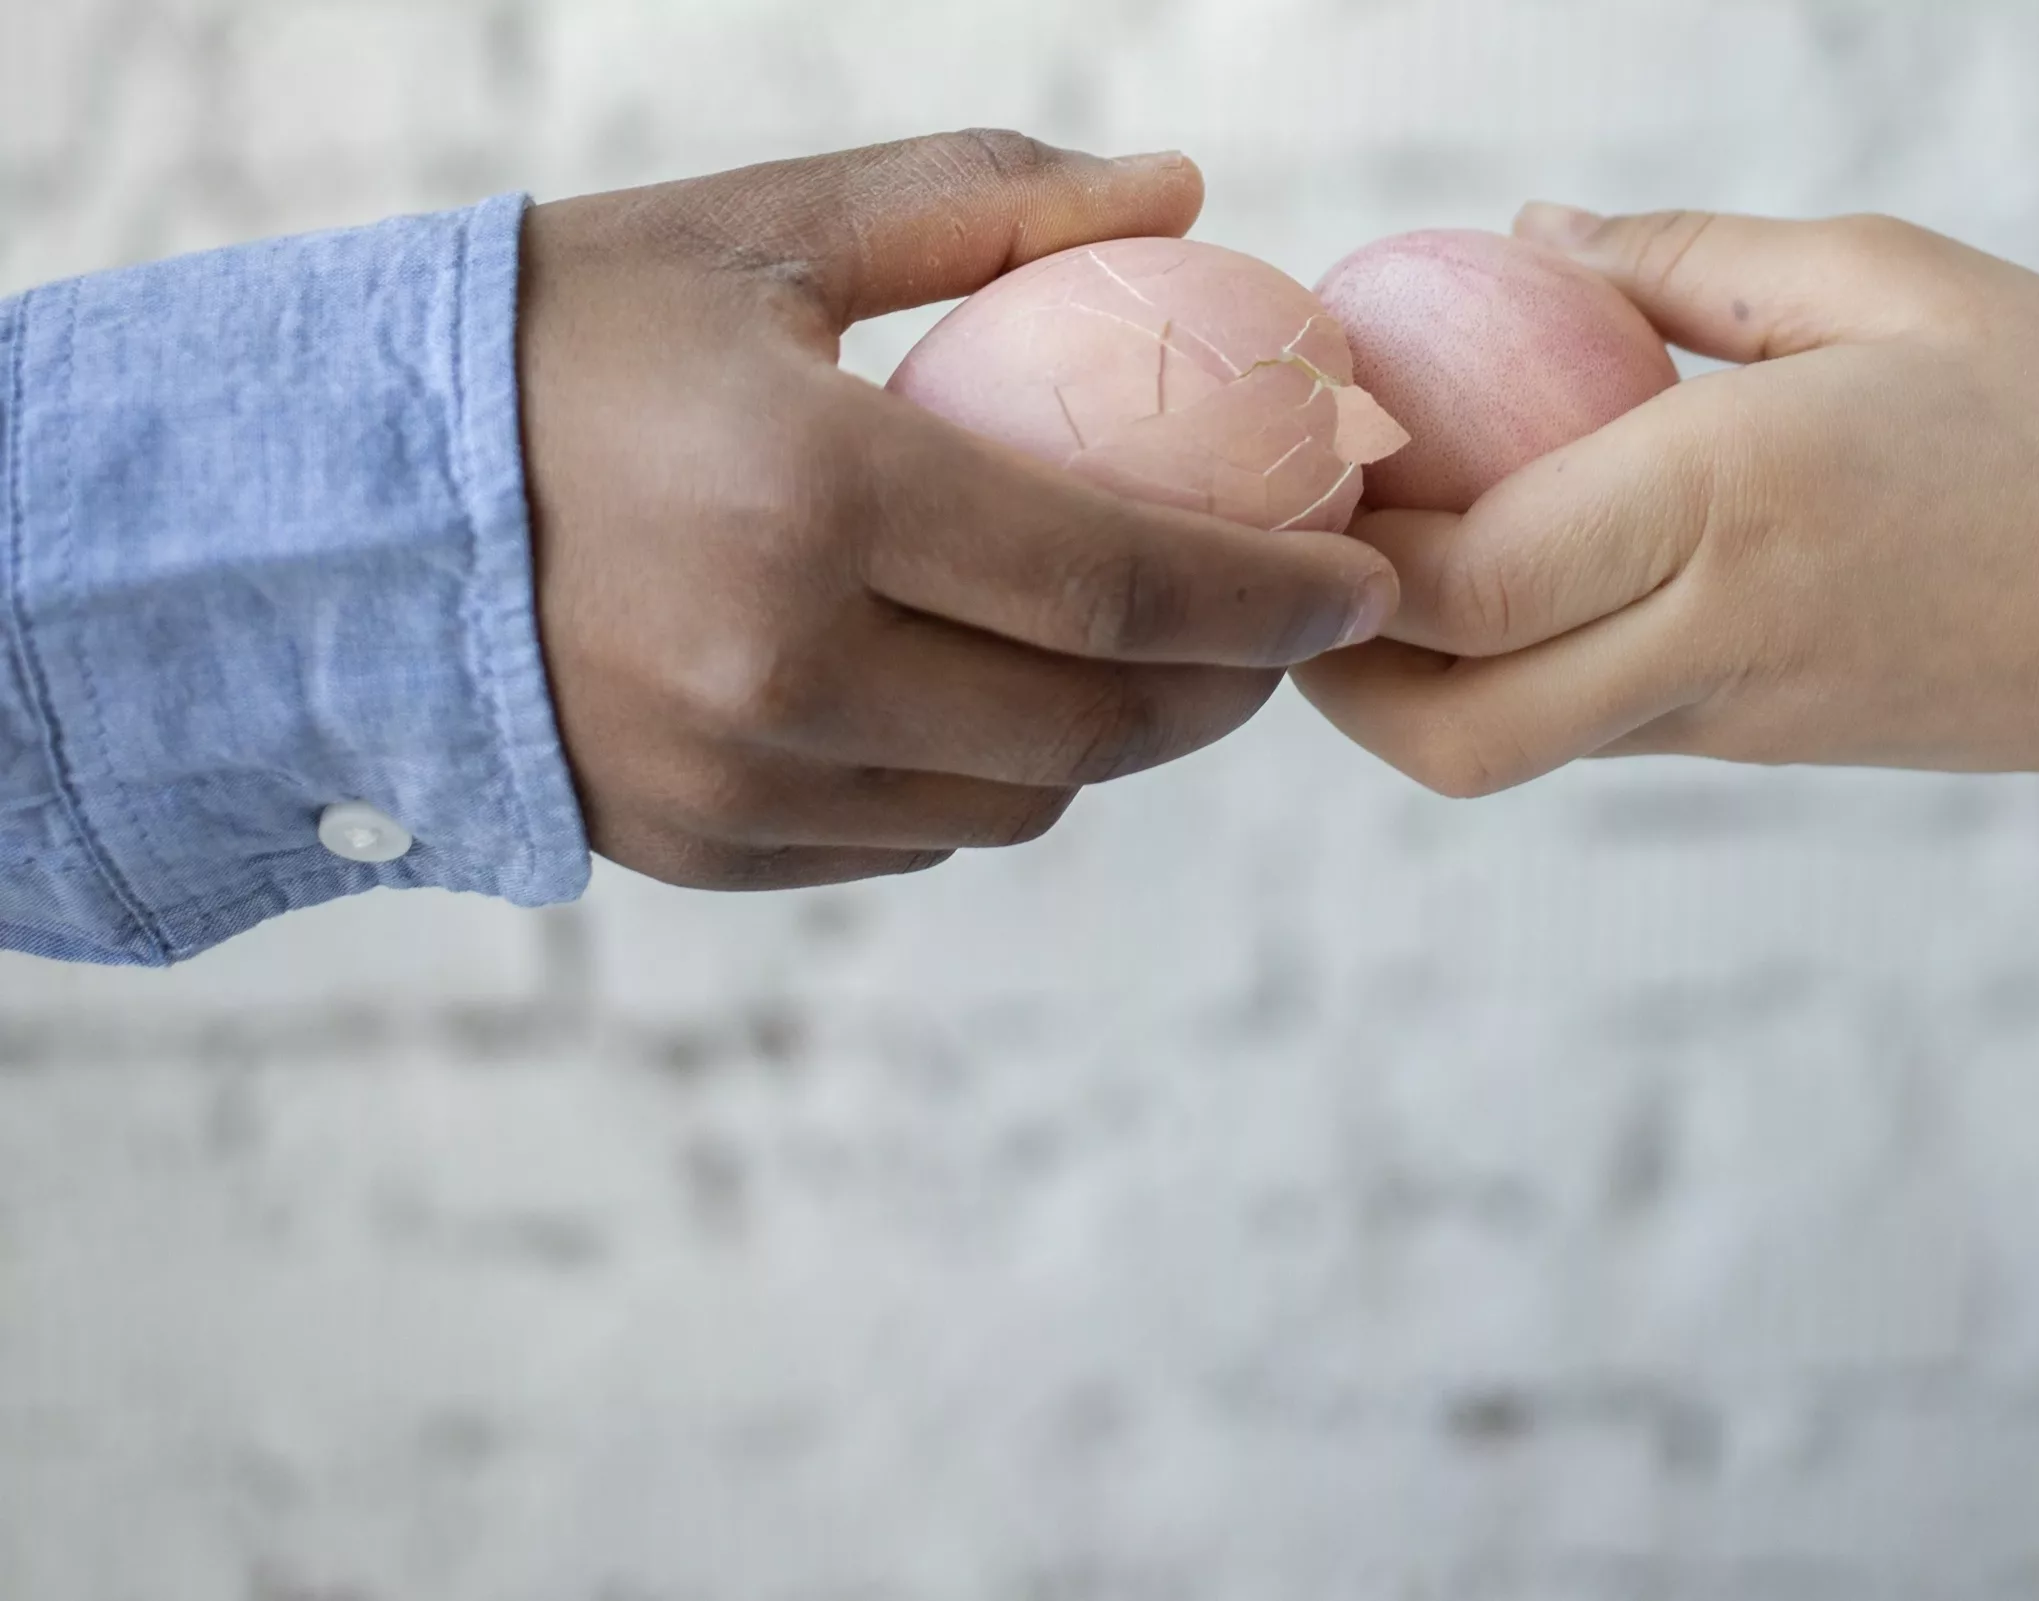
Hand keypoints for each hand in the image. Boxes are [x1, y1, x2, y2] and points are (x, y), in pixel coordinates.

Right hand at [520, 131, 1396, 888]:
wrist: (325, 508)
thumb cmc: (555, 341)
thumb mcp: (760, 231)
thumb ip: (981, 207)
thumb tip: (1179, 200)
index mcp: (813, 500)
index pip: (1115, 581)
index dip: (1269, 597)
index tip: (1365, 582)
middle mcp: (782, 671)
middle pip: (1092, 725)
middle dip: (1225, 685)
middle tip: (1282, 626)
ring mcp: (738, 783)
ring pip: (1016, 800)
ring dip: (1114, 739)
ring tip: (1147, 653)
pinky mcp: (702, 850)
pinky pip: (913, 836)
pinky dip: (989, 777)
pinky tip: (994, 696)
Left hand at [1293, 203, 2038, 802]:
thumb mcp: (1893, 282)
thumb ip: (1686, 260)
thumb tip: (1526, 240)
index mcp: (1734, 497)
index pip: (1465, 574)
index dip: (1345, 534)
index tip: (1301, 444)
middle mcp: (1706, 629)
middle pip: (1441, 718)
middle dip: (1329, 652)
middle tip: (1300, 533)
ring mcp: (1719, 714)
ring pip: (1489, 748)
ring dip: (1395, 676)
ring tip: (1377, 551)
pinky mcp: (1737, 747)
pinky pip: (1566, 728)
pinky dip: (1489, 671)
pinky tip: (1498, 567)